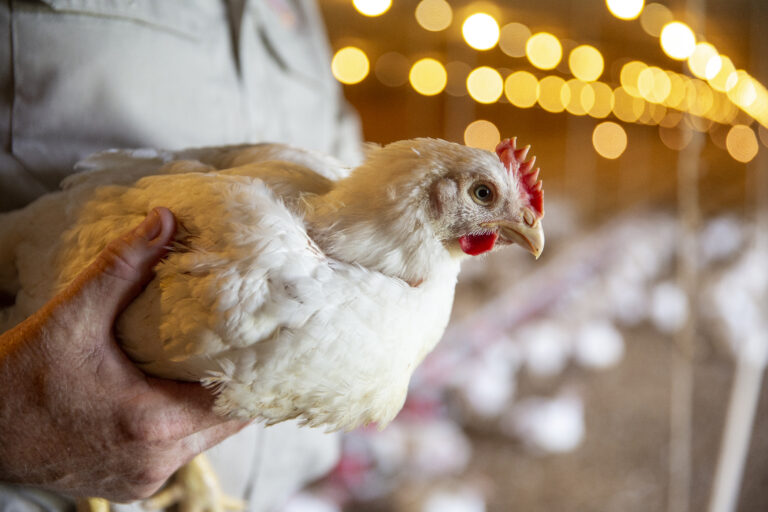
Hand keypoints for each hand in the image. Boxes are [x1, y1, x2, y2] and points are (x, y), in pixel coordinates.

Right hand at [0, 208, 246, 500]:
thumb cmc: (18, 378)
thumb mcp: (71, 317)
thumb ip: (122, 267)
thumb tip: (166, 220)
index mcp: (152, 423)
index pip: (235, 403)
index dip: (255, 374)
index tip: (265, 344)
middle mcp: (155, 461)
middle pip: (225, 423)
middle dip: (234, 386)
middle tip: (240, 347)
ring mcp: (144, 479)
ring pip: (203, 440)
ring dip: (208, 406)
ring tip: (210, 366)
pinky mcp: (131, 485)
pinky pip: (178, 453)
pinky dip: (183, 426)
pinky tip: (174, 394)